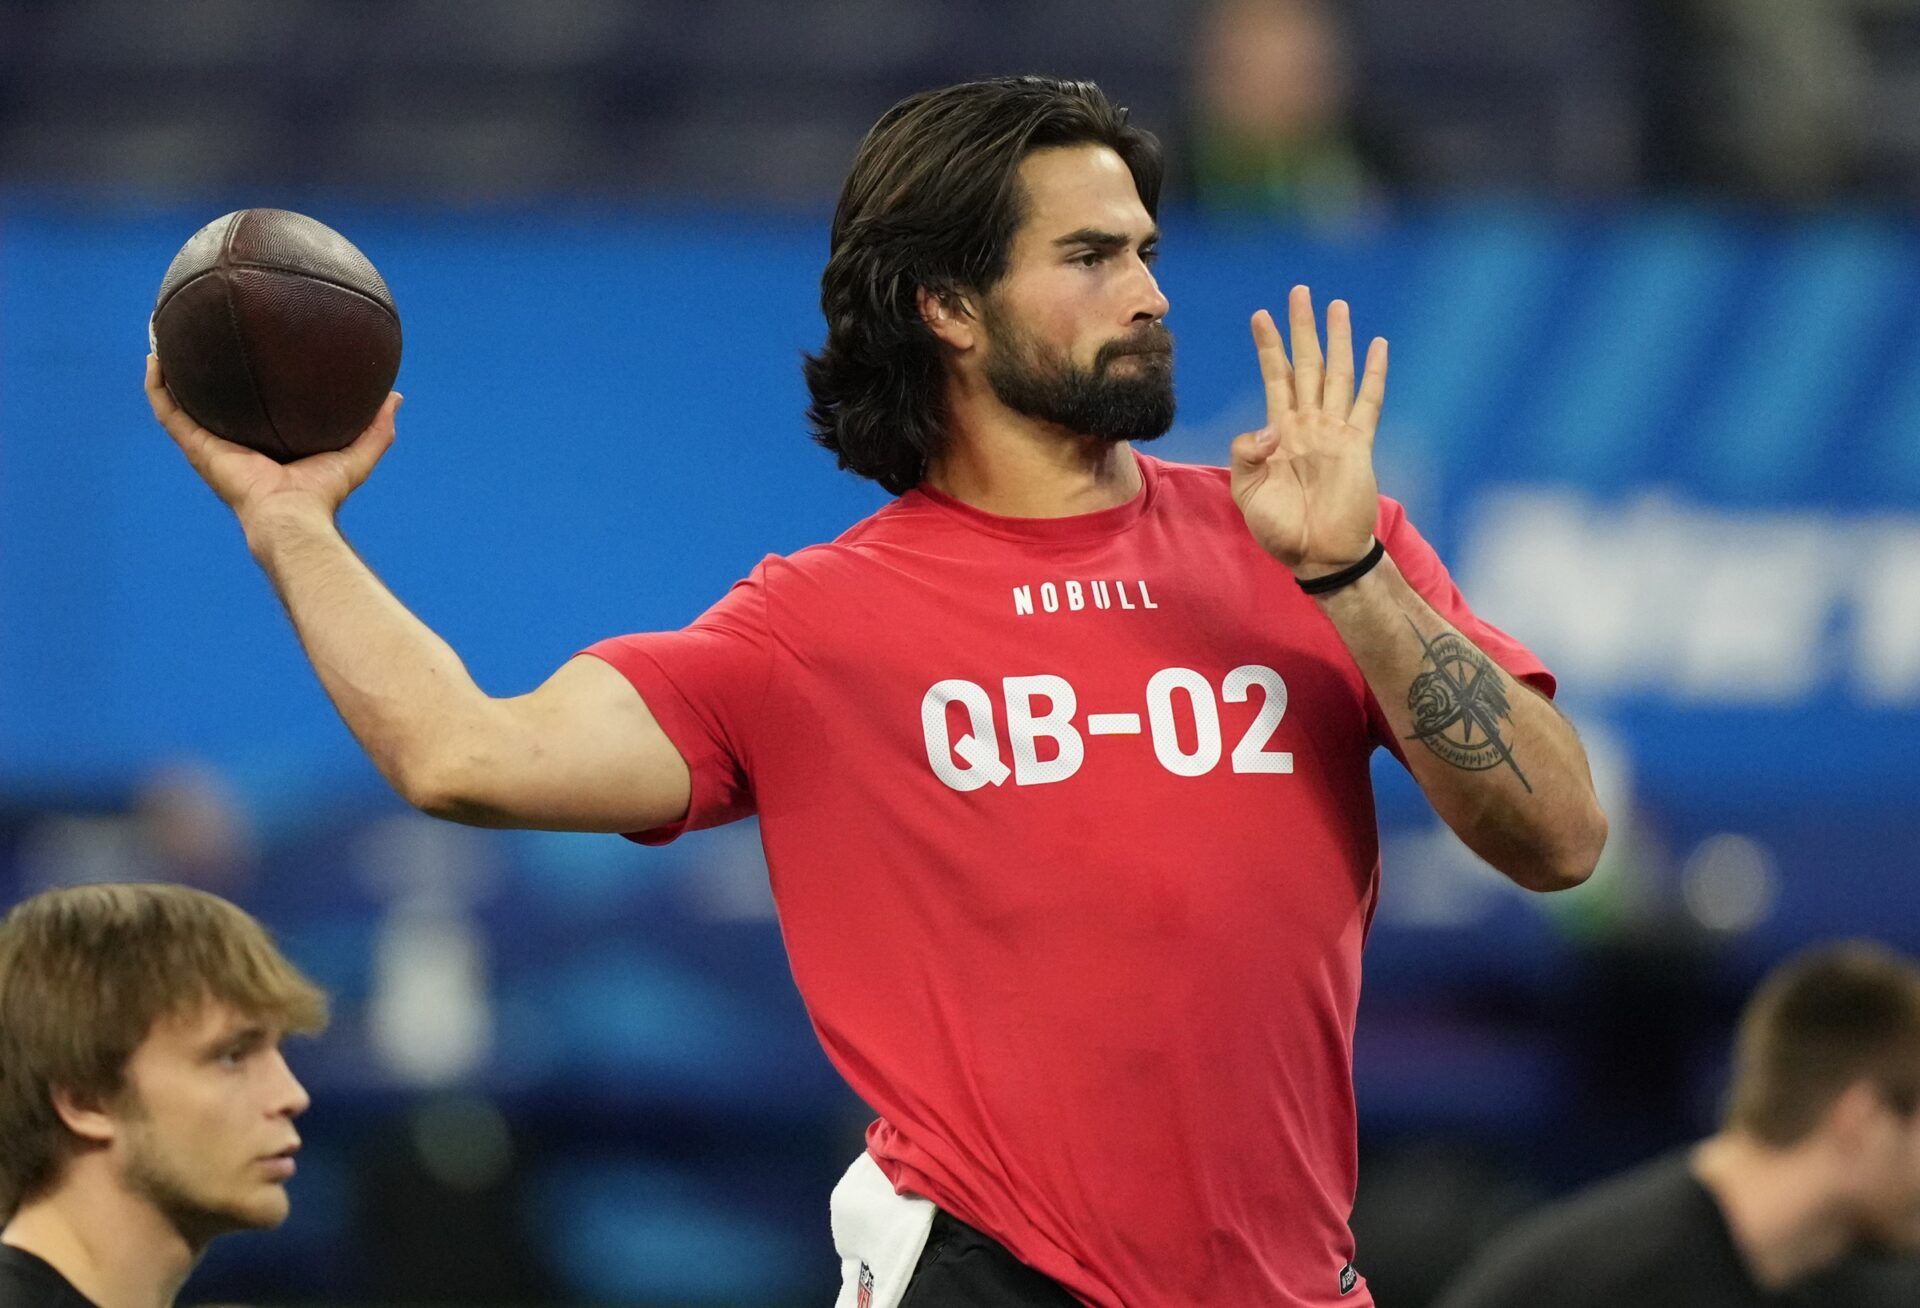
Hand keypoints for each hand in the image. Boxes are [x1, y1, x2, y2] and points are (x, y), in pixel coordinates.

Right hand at [145, 353, 400, 528]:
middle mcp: (230, 442)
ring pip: (179, 401)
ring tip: (163, 336)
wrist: (293, 515)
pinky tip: (156, 358)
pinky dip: (157, 386)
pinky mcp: (196, 447)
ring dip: (168, 371)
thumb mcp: (356, 454)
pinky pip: (168, 412)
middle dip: (200, 372)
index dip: (244, 383)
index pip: (248, 409)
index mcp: (262, 443)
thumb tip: (396, 397)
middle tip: (197, 336)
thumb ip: (377, 428)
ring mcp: (208, 444)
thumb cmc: (322, 494)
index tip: (245, 351)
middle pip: (209, 401)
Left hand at [1228, 286, 1387, 577]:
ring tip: (1337, 305)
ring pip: (1337, 374)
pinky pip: (1368, 403)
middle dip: (1302, 328)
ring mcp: (1334, 433)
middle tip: (1300, 291)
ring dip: (1337, 340)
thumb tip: (1266, 429)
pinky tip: (1379, 345)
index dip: (1267, 347)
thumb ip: (1246, 455)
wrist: (1318, 557)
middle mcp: (1308, 425)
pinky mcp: (1358, 446)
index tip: (1260, 315)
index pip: (1274, 378)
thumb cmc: (1281, 530)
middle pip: (1306, 364)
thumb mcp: (1246, 493)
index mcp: (1278, 434)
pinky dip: (1375, 374)